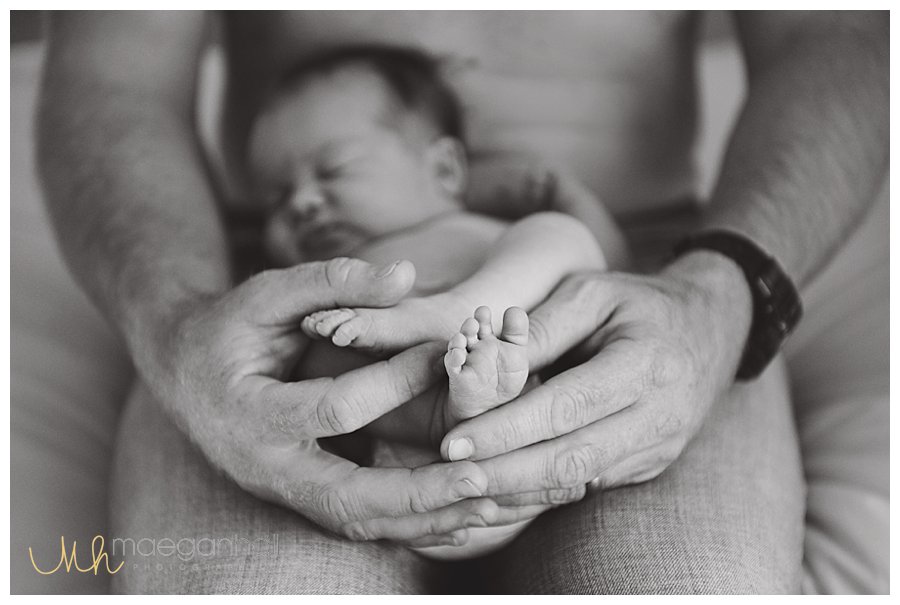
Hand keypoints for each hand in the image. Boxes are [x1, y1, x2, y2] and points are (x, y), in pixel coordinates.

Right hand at [139, 257, 498, 547]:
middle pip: (347, 498)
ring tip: (489, 507)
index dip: (396, 380)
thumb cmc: (228, 327)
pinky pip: (359, 522)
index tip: (445, 354)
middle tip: (480, 479)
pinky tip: (458, 517)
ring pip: (357, 522)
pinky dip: (409, 524)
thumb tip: (406, 274)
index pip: (335, 407)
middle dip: (418, 493)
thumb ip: (332, 281)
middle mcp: (266, 465)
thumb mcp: (268, 293)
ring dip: (424, 521)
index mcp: (251, 411)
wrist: (182, 373)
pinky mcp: (301, 497)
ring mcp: (282, 491)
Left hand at [439, 251, 752, 499]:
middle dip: (504, 472)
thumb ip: (541, 329)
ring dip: (518, 490)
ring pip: (578, 482)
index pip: (566, 407)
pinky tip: (500, 488)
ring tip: (463, 487)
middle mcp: (659, 416)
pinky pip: (588, 485)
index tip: (455, 441)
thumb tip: (484, 363)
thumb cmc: (640, 304)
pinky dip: (541, 491)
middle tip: (449, 474)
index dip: (507, 429)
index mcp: (646, 364)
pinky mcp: (649, 466)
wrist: (710, 330)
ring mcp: (658, 448)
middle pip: (571, 458)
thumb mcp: (593, 293)